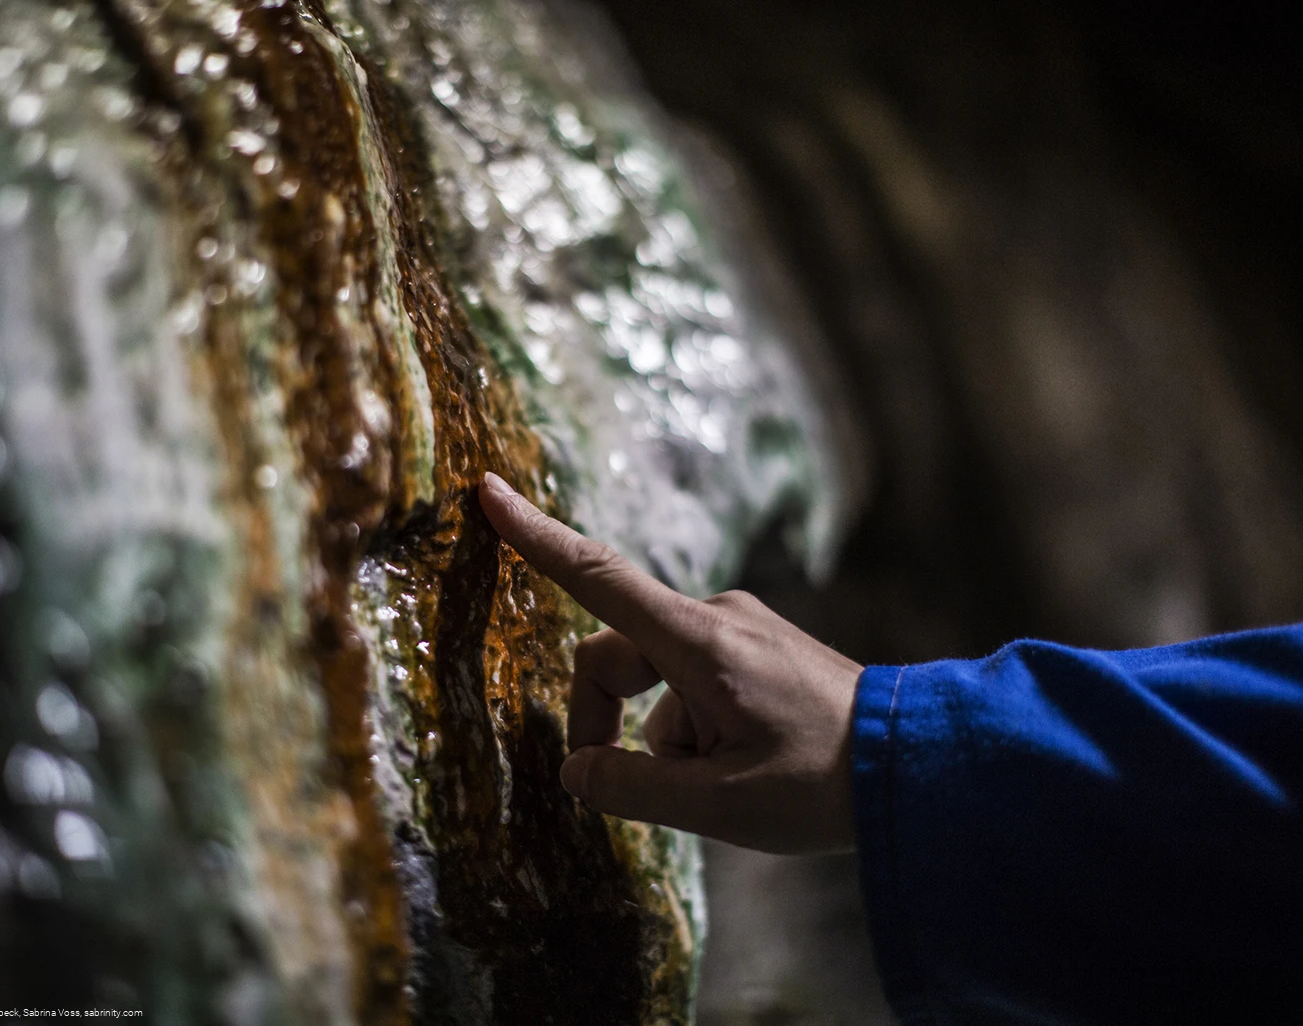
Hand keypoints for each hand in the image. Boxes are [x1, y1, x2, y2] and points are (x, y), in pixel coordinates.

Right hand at [478, 472, 861, 853]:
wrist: (919, 764)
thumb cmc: (819, 785)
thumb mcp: (715, 805)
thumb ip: (629, 787)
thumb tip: (576, 771)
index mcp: (698, 642)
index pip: (596, 578)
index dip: (535, 538)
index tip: (487, 492)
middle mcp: (715, 618)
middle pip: (614, 655)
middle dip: (603, 721)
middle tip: (622, 788)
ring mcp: (740, 629)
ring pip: (656, 680)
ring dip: (662, 736)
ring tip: (723, 786)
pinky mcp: (759, 647)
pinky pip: (694, 681)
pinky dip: (693, 727)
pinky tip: (742, 769)